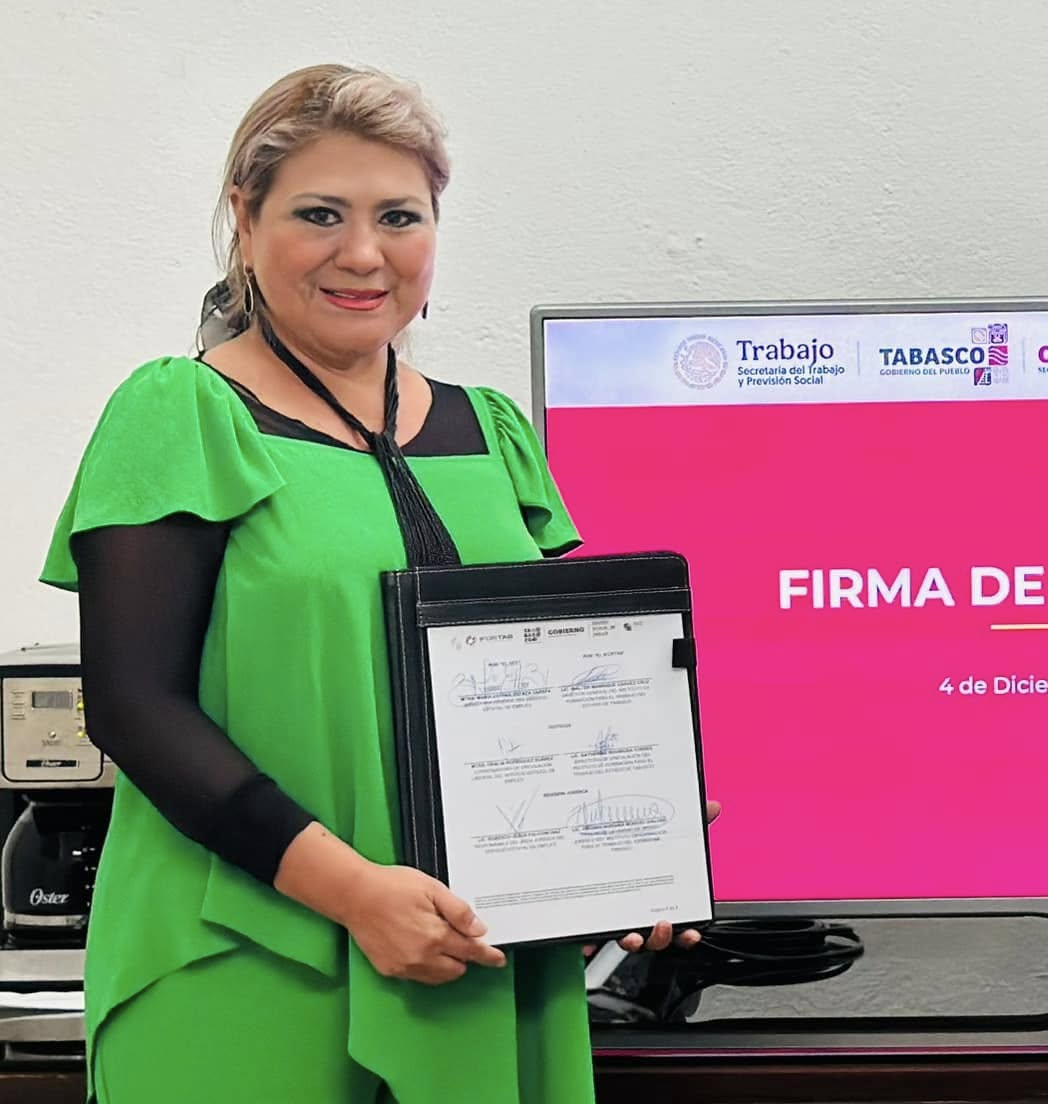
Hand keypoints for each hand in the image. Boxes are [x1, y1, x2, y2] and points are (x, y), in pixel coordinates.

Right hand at [343, 861, 505, 985]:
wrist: (355, 895)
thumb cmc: (392, 886)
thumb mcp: (432, 888)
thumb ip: (458, 911)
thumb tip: (479, 930)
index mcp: (435, 936)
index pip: (471, 951)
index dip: (488, 955)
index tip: (498, 959)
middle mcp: (422, 957)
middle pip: (457, 968)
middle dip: (465, 956)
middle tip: (461, 937)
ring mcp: (405, 967)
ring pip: (439, 976)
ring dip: (447, 964)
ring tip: (440, 940)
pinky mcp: (390, 970)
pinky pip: (418, 976)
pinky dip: (427, 967)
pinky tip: (421, 947)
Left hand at [585, 798, 721, 956]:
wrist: (588, 846)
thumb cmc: (633, 848)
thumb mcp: (664, 834)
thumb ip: (690, 822)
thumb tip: (711, 806)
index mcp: (658, 900)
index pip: (677, 926)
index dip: (686, 935)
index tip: (693, 932)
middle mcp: (638, 912)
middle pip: (654, 938)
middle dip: (660, 938)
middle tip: (663, 925)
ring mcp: (614, 916)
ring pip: (626, 940)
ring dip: (632, 943)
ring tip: (633, 935)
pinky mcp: (590, 917)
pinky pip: (590, 936)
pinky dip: (590, 943)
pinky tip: (589, 944)